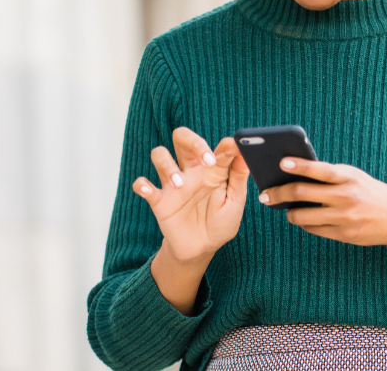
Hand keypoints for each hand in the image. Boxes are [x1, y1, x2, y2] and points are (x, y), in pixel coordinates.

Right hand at [133, 127, 250, 313]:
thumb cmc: (221, 222)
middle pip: (182, 138)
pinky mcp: (159, 200)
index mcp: (212, 170)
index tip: (233, 148)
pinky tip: (147, 189)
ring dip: (167, 165)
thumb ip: (239, 177)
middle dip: (192, 141)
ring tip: (179, 184)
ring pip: (159, 154)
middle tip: (206, 160)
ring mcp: (173, 184)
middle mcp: (191, 171)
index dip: (225, 145)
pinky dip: (141, 184)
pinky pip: (143, 185)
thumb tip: (245, 153)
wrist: (202, 249)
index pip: (216, 148)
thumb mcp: (235, 201)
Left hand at [259, 158, 386, 288]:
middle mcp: (346, 196)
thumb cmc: (370, 191)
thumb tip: (296, 173)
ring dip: (289, 213)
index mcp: (349, 177)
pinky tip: (303, 218)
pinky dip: (304, 223)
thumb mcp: (355, 177)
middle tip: (266, 194)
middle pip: (302, 193)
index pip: (320, 169)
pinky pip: (312, 229)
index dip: (300, 166)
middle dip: (279, 193)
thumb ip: (330, 175)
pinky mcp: (343, 234)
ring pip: (302, 216)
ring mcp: (344, 217)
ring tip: (285, 209)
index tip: (281, 162)